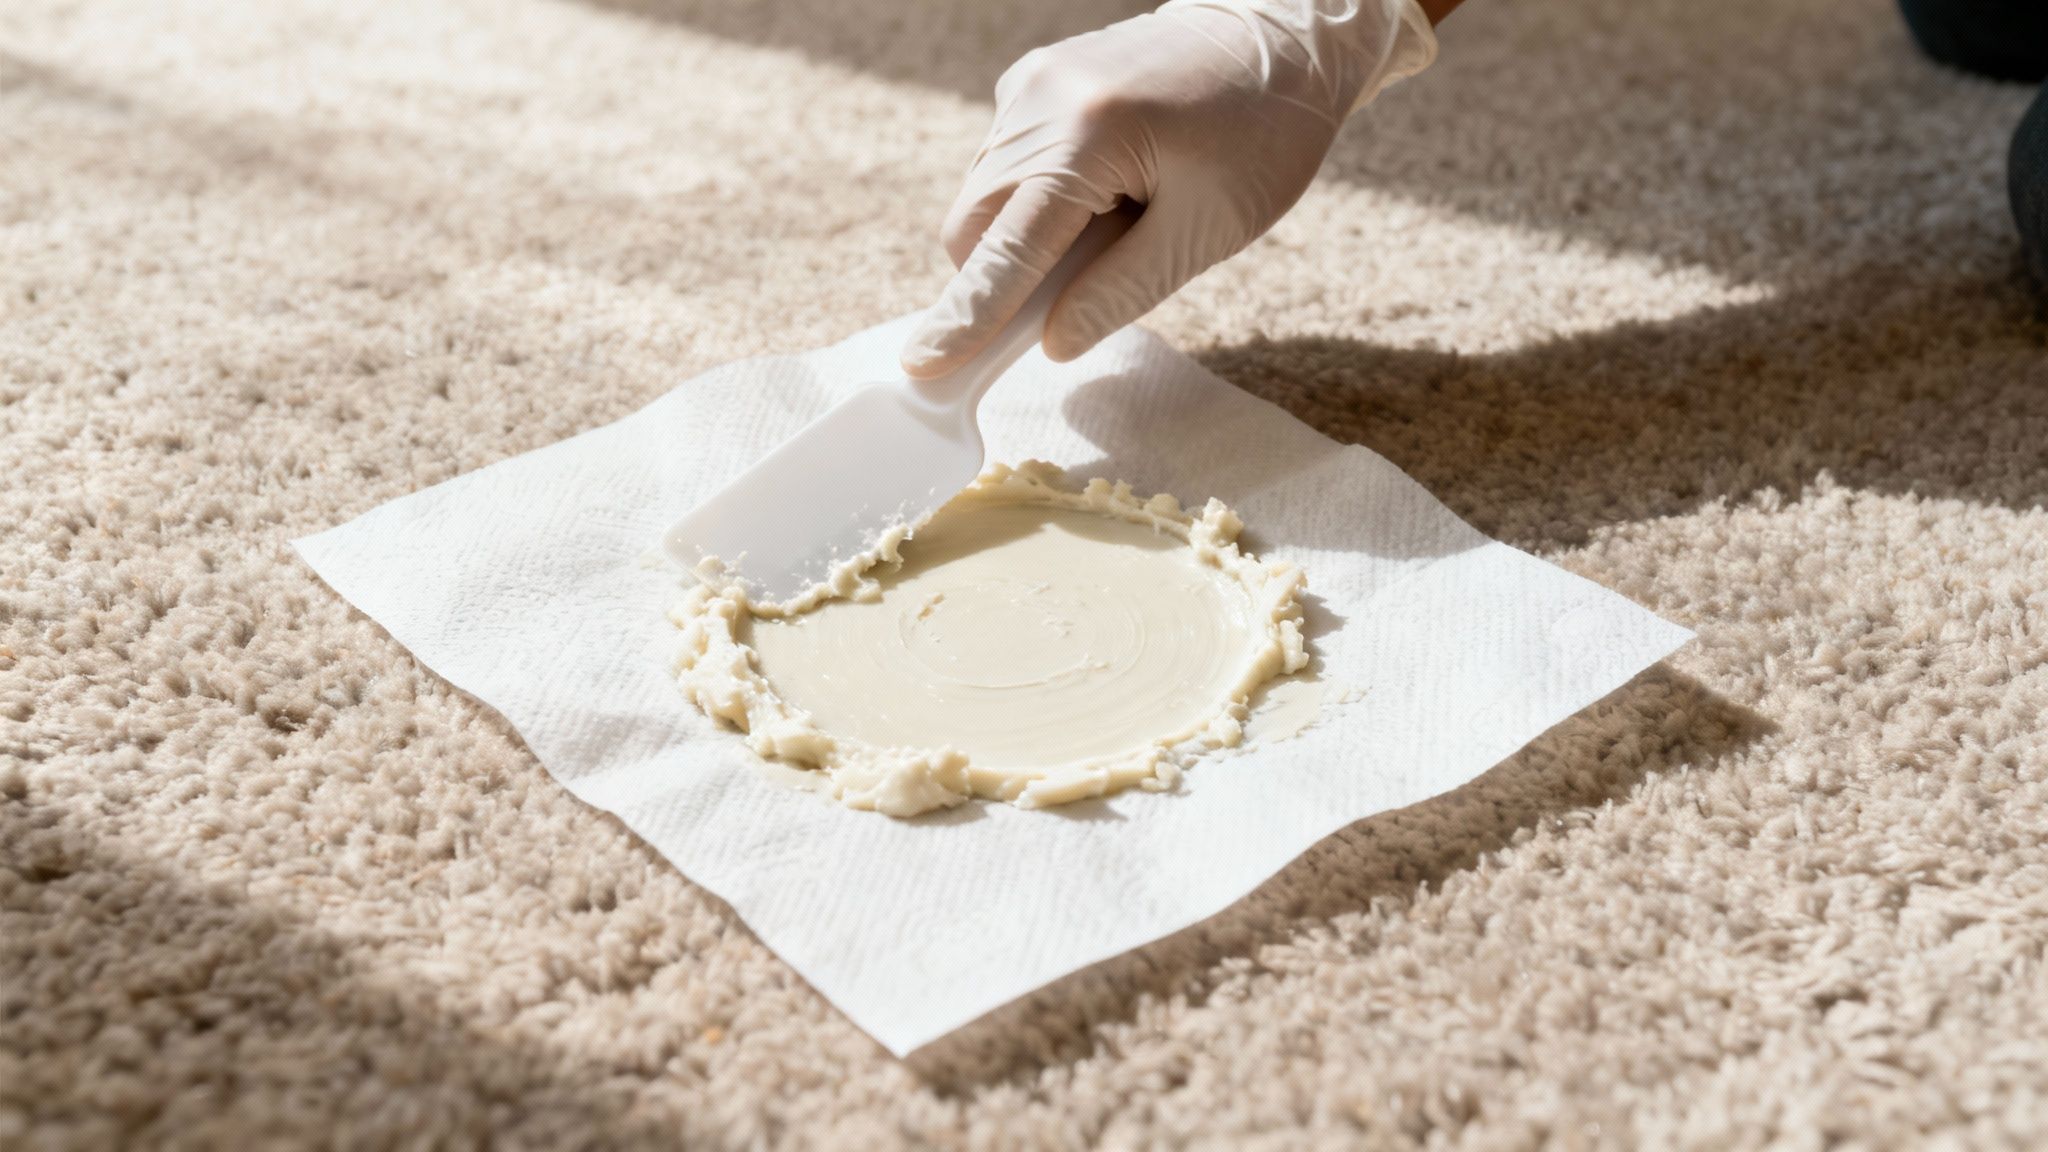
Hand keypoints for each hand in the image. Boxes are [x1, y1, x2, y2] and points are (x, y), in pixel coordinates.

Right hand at [901, 0, 1437, 377]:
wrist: (1282, 38)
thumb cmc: (1262, 134)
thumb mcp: (1205, 231)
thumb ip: (1119, 292)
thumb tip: (1051, 342)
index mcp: (1087, 136)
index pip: (1007, 252)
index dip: (967, 319)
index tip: (923, 370)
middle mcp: (1040, 101)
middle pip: (974, 226)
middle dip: (1002, 278)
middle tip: (1076, 294)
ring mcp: (1031, 84)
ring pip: (986, 197)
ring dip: (1027, 236)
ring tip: (1119, 219)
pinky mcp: (1035, 80)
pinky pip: (1008, 163)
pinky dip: (1038, 199)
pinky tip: (1109, 187)